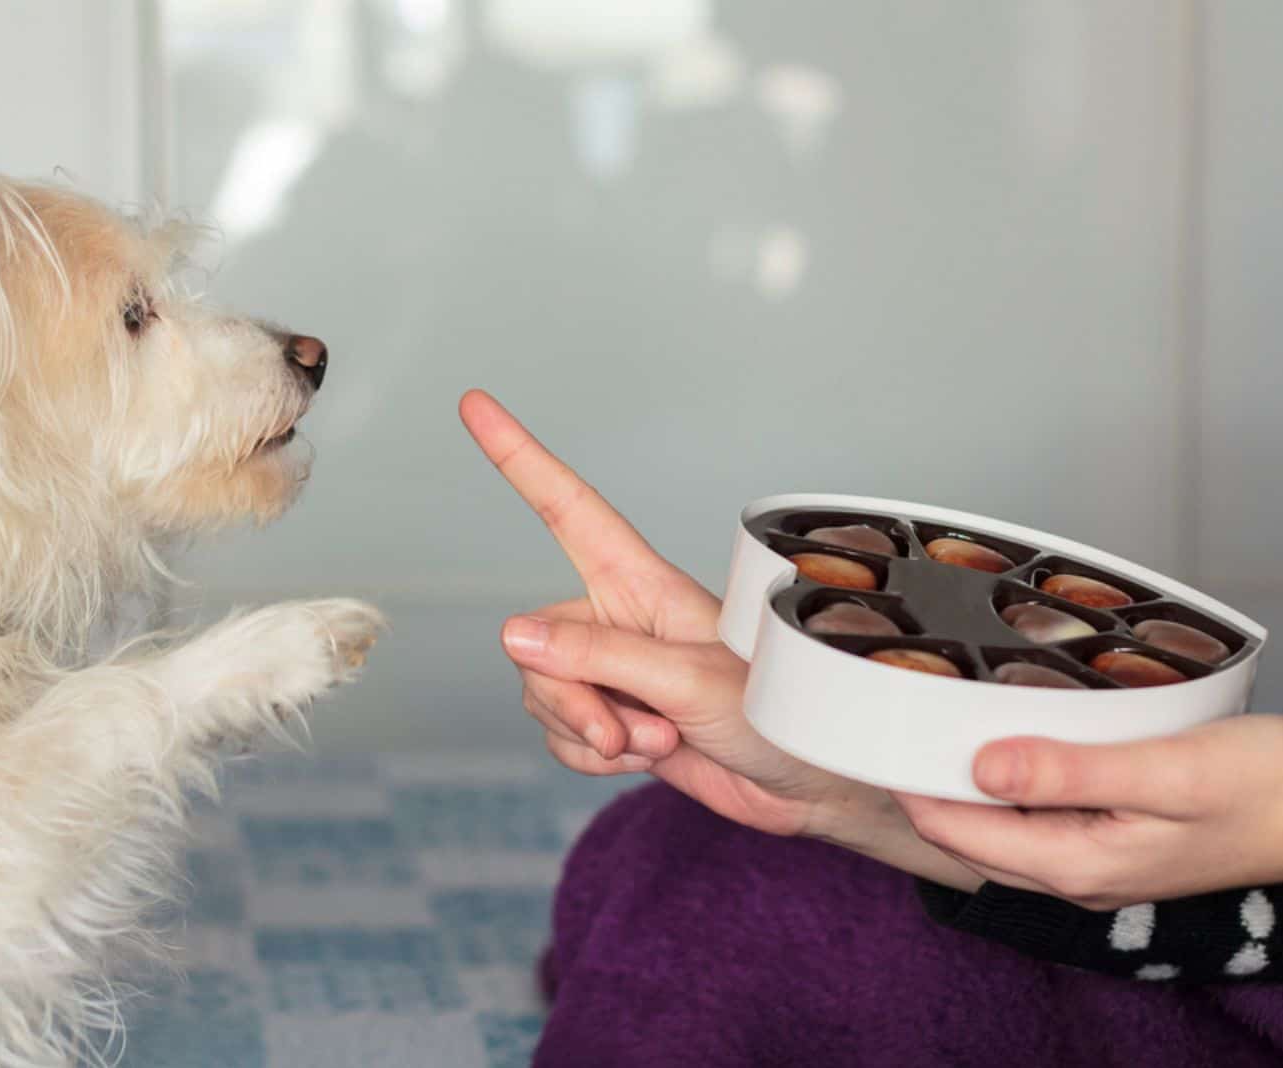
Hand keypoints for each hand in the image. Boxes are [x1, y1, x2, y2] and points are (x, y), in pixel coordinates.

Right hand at [460, 389, 980, 887]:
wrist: (805, 787)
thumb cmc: (775, 713)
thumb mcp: (688, 681)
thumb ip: (598, 657)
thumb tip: (512, 635)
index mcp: (642, 583)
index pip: (568, 509)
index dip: (520, 458)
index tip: (476, 406)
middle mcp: (618, 620)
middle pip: (536, 643)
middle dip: (568, 698)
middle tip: (624, 730)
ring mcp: (613, 672)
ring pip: (543, 694)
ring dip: (589, 734)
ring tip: (656, 741)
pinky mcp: (612, 720)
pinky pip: (560, 736)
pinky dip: (592, 759)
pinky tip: (644, 759)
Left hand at [895, 714, 1282, 908]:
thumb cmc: (1264, 785)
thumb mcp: (1164, 771)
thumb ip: (1069, 772)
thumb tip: (980, 766)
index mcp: (1079, 863)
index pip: (958, 831)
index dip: (910, 784)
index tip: (875, 733)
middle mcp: (1077, 875)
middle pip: (968, 836)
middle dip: (924, 787)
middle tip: (890, 722)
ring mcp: (1094, 864)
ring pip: (999, 830)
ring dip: (962, 788)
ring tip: (929, 726)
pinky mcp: (1112, 844)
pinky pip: (1034, 822)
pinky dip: (1005, 788)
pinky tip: (1001, 747)